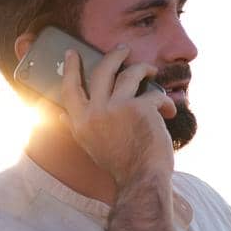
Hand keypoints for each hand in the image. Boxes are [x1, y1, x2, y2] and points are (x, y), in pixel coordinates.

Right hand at [60, 46, 176, 188]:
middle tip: (123, 49)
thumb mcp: (89, 146)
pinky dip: (164, 102)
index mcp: (80, 122)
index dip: (70, 68)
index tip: (72, 53)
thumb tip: (60, 114)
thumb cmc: (120, 165)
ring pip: (130, 74)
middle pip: (102, 71)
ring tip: (152, 71)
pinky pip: (154, 95)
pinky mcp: (140, 108)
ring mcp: (117, 107)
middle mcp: (95, 112)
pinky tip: (169, 112)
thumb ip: (77, 126)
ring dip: (144, 69)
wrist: (141, 180)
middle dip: (115, 56)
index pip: (69, 88)